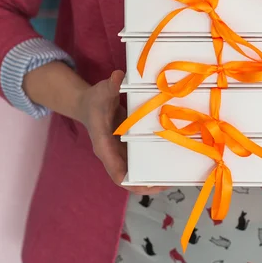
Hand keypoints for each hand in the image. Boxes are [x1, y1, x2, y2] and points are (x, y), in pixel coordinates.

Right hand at [77, 70, 166, 195]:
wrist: (87, 103)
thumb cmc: (94, 99)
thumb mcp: (101, 91)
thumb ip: (110, 85)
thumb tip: (117, 76)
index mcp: (104, 145)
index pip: (116, 171)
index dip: (131, 181)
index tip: (147, 187)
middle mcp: (112, 153)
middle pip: (128, 177)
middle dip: (147, 183)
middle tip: (170, 182)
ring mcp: (119, 152)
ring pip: (135, 170)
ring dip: (151, 175)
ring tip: (174, 175)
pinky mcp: (126, 147)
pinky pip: (139, 159)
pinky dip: (151, 161)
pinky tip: (168, 158)